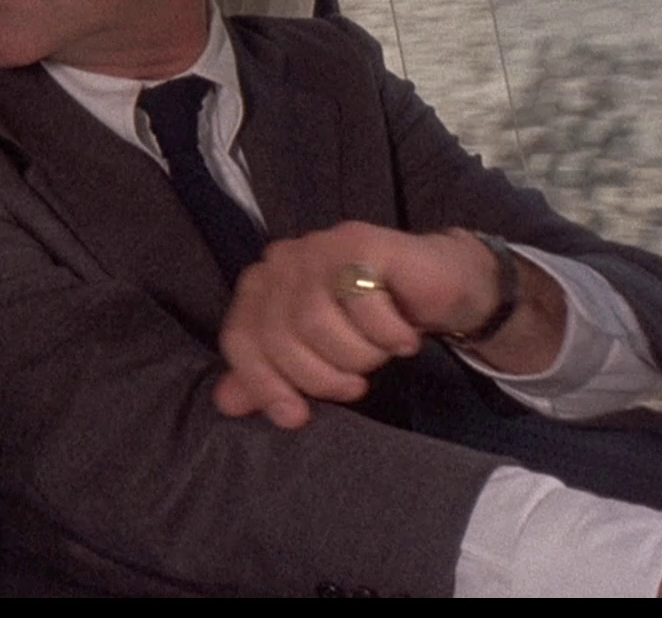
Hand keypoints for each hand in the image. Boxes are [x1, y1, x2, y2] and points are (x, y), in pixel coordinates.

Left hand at [214, 222, 551, 428]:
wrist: (435, 287)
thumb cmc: (368, 325)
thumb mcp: (317, 358)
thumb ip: (270, 376)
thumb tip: (226, 403)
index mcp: (261, 287)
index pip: (241, 340)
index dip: (264, 384)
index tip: (295, 418)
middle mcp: (282, 262)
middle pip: (280, 336)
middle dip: (319, 376)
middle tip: (354, 384)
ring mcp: (318, 247)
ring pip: (317, 322)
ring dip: (357, 355)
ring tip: (379, 354)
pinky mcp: (359, 242)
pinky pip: (361, 303)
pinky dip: (387, 334)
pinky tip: (402, 338)